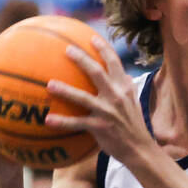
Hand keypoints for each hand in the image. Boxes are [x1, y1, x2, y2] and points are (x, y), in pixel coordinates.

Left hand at [43, 37, 153, 166]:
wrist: (140, 149)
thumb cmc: (135, 126)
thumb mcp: (135, 103)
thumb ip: (129, 88)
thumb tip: (125, 74)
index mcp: (124, 88)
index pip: (115, 63)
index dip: (104, 49)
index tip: (92, 38)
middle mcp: (117, 97)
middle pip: (98, 72)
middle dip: (82, 59)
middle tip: (67, 49)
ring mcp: (108, 112)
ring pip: (83, 97)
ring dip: (66, 90)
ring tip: (49, 84)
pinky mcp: (100, 127)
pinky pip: (77, 123)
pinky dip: (62, 122)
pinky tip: (47, 120)